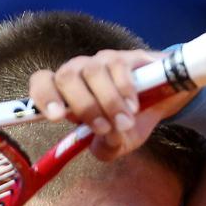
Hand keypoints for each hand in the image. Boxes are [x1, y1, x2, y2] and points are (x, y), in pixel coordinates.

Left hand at [29, 49, 193, 161]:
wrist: (163, 99)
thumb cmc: (131, 121)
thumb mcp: (119, 143)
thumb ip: (107, 148)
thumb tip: (107, 140)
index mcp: (67, 94)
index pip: (42, 83)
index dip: (43, 96)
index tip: (56, 116)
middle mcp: (79, 72)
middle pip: (66, 76)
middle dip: (83, 105)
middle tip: (102, 128)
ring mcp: (101, 61)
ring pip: (93, 73)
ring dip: (108, 102)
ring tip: (125, 123)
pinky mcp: (125, 57)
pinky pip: (118, 68)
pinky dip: (125, 90)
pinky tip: (134, 107)